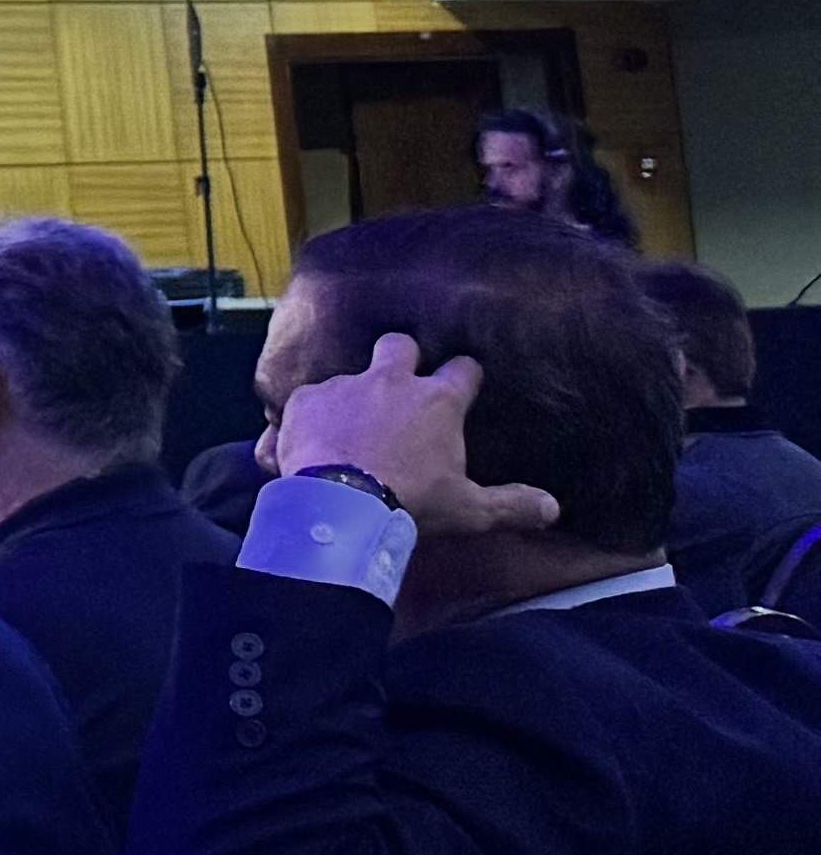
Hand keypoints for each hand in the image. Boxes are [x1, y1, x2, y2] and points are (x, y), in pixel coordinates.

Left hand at [270, 333, 560, 540]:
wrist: (339, 506)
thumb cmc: (411, 504)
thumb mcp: (469, 509)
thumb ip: (511, 504)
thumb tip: (552, 508)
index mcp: (437, 400)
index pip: (464, 370)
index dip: (466, 375)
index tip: (465, 384)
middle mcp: (389, 381)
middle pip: (400, 344)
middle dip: (404, 356)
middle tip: (402, 382)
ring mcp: (342, 387)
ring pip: (349, 374)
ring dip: (353, 396)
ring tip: (349, 427)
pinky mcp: (302, 401)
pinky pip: (309, 402)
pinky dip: (312, 418)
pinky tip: (311, 441)